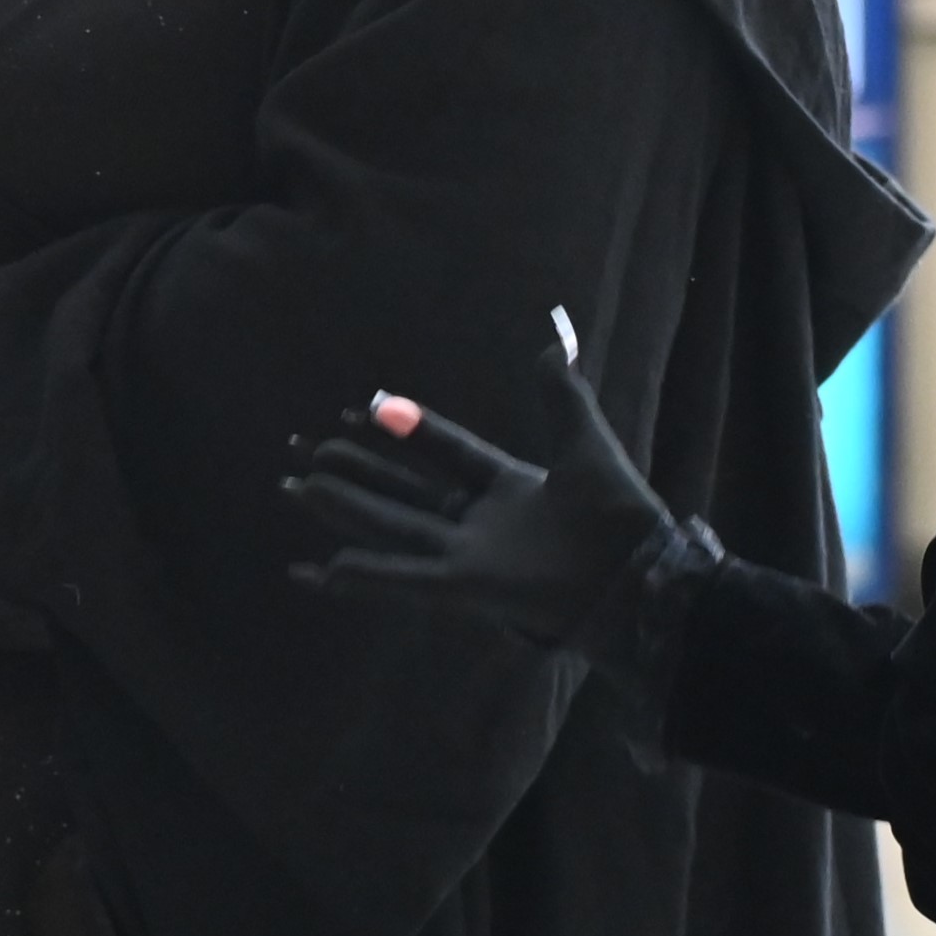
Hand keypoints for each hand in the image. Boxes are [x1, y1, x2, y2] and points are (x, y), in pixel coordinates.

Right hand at [280, 311, 697, 659]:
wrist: (638, 576)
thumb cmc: (619, 517)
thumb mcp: (587, 445)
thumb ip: (563, 399)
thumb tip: (550, 347)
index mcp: (511, 488)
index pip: (447, 455)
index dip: (407, 432)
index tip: (365, 409)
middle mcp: (482, 523)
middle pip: (404, 493)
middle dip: (355, 472)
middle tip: (306, 453)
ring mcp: (469, 557)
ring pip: (392, 527)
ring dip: (344, 510)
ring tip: (297, 490)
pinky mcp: (465, 589)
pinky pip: (404, 580)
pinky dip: (363, 577)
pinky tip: (319, 571)